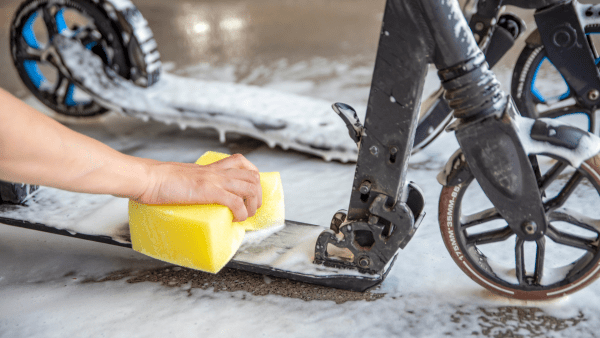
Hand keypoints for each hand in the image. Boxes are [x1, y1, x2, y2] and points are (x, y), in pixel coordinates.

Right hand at [134, 154, 262, 221]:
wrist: (148, 178)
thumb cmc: (158, 180)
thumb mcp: (182, 177)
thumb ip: (192, 182)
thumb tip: (191, 194)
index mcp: (210, 167)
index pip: (241, 162)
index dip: (253, 176)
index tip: (251, 191)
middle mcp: (216, 171)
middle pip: (252, 176)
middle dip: (258, 194)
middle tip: (252, 208)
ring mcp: (214, 180)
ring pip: (249, 188)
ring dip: (253, 205)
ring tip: (246, 216)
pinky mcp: (209, 191)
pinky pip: (235, 202)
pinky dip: (241, 213)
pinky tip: (235, 219)